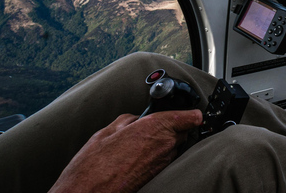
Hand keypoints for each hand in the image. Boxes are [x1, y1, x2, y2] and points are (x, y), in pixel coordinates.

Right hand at [49, 110, 202, 192]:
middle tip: (154, 123)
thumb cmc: (94, 165)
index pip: (191, 118)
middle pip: (183, 130)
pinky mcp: (157, 174)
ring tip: (142, 140)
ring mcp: (162, 162)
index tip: (186, 110)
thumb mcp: (107, 131)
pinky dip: (157, 153)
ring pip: (174, 144)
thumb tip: (136, 119)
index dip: (190, 113)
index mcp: (155, 127)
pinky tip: (140, 153)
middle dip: (173, 125)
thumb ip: (128, 120)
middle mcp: (164, 145)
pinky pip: (165, 157)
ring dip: (164, 140)